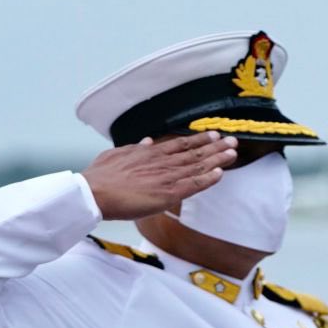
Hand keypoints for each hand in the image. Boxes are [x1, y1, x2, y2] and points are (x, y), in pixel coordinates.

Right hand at [81, 132, 237, 220]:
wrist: (94, 192)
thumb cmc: (101, 178)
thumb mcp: (117, 155)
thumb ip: (134, 149)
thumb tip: (146, 142)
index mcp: (150, 153)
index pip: (180, 145)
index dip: (198, 140)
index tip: (212, 135)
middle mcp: (161, 162)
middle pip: (194, 153)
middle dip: (215, 146)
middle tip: (232, 140)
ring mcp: (166, 176)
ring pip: (197, 166)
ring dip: (217, 159)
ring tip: (232, 152)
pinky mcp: (167, 193)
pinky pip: (193, 185)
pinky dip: (208, 179)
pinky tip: (220, 173)